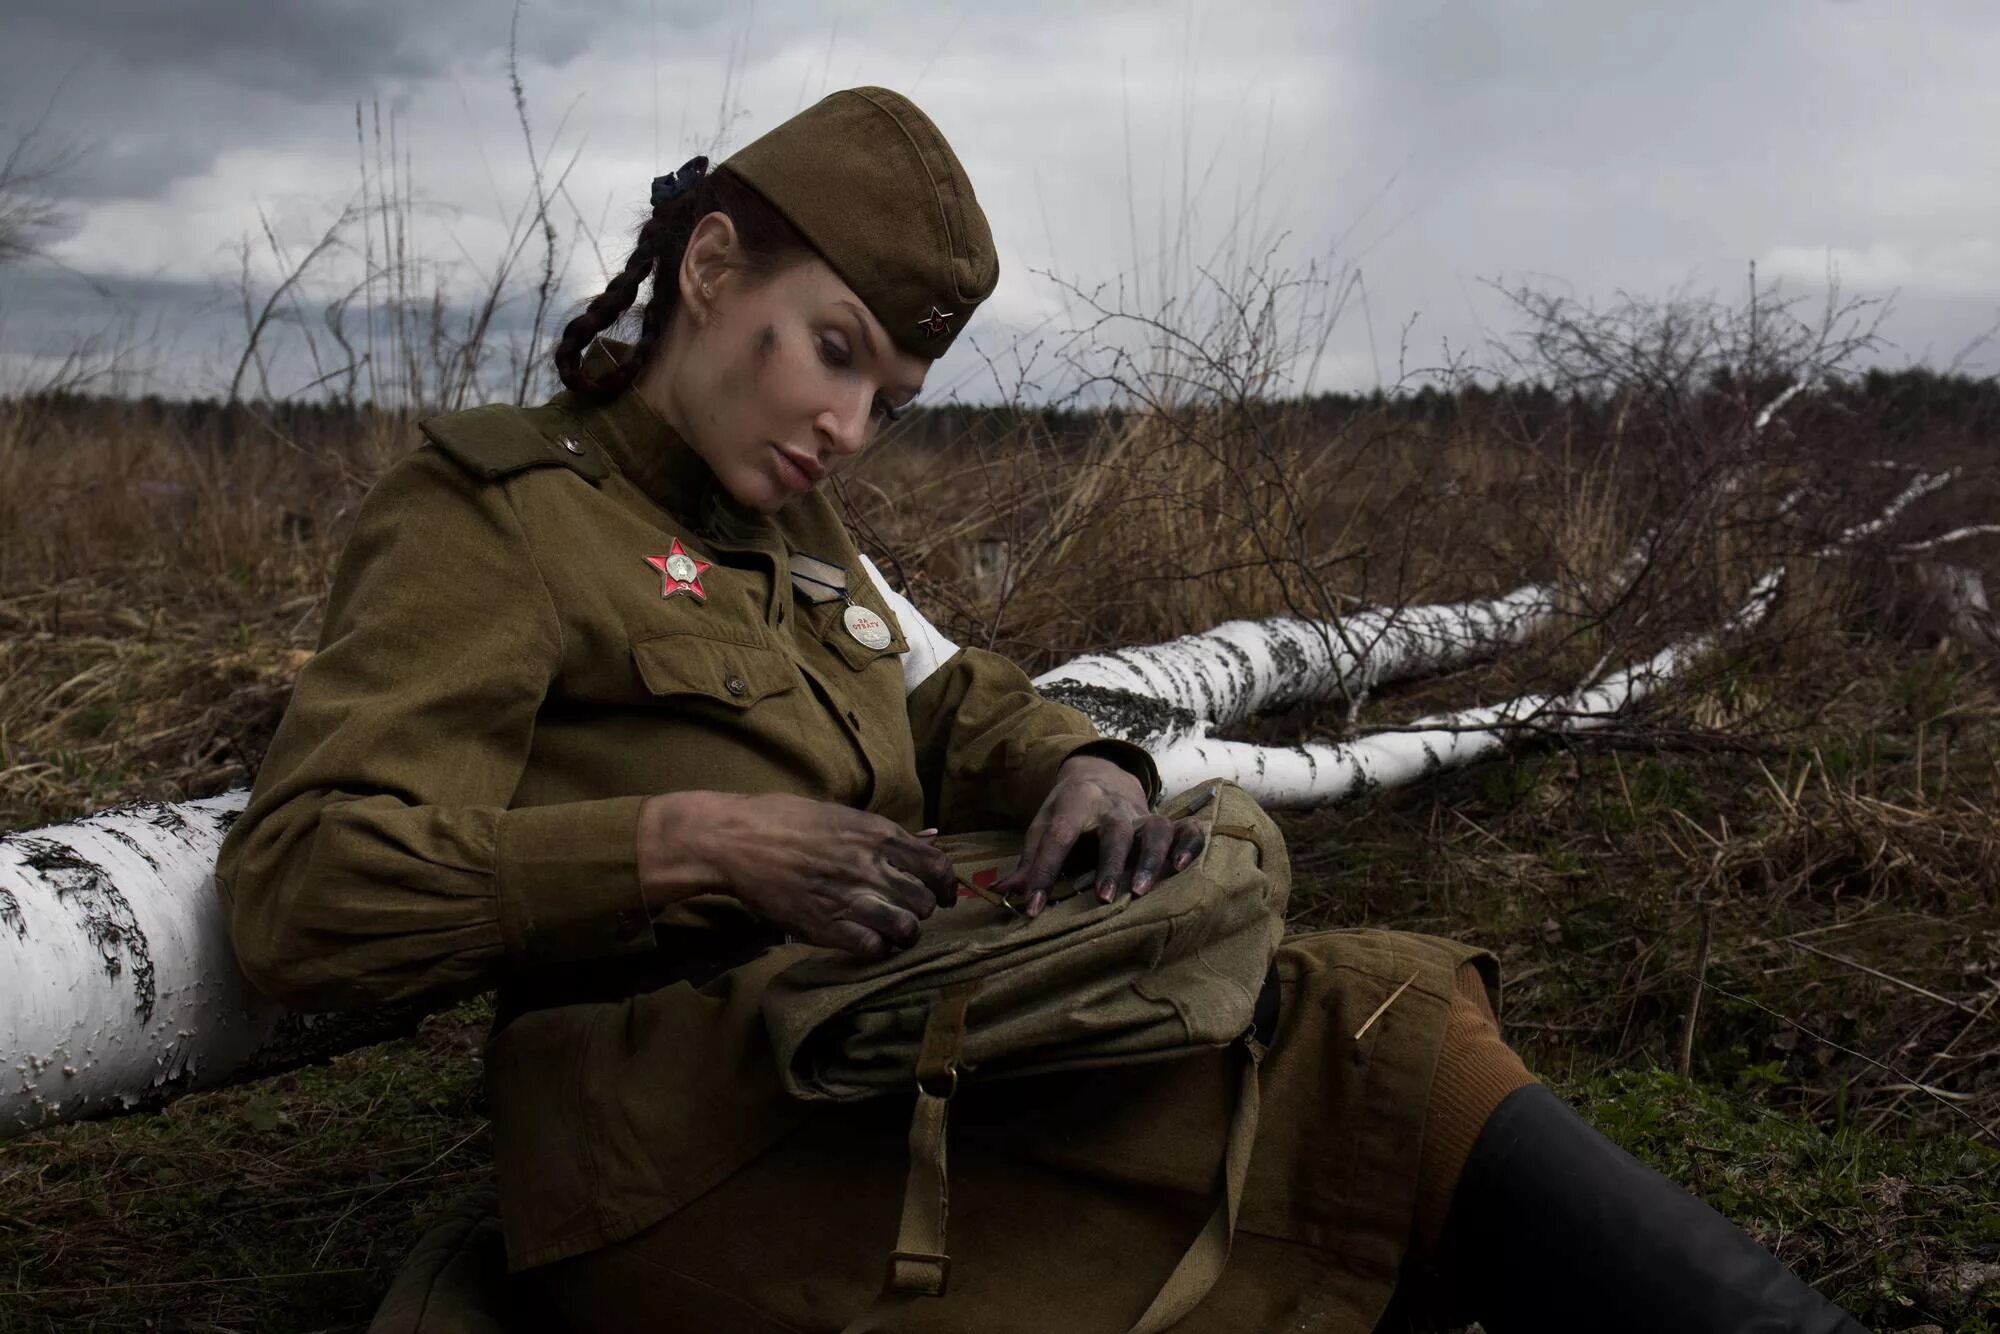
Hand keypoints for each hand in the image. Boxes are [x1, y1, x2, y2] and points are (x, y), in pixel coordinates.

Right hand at [639, 792, 955, 957]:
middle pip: (926, 900)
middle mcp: (870, 865)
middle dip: (923, 910)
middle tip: (909, 913)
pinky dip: (875, 948)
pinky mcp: (826, 925)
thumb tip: (928, 838)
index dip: (948, 885)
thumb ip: (884, 832)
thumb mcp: (840, 814)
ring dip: (904, 933)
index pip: (936, 864)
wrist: (735, 840)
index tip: (945, 896)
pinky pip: (872, 947)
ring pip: (907, 927)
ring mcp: (850, 896)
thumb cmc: (782, 820)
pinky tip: (865, 942)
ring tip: (892, 932)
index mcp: (877, 833)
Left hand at [991, 755, 1205, 916]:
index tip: (1032, 908)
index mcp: (1076, 800)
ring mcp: (1143, 813)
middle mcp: (1113, 805)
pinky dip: (1188, 846)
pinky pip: (1185, 830)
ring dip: (1151, 860)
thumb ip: (1029, 860)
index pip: (1058, 837)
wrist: (1101, 776)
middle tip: (1103, 899)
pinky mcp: (1166, 821)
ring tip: (1142, 891)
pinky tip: (1181, 869)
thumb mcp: (1043, 825)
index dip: (1044, 873)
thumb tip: (1003, 893)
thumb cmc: (1068, 810)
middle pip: (1115, 831)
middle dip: (1109, 864)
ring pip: (1156, 829)